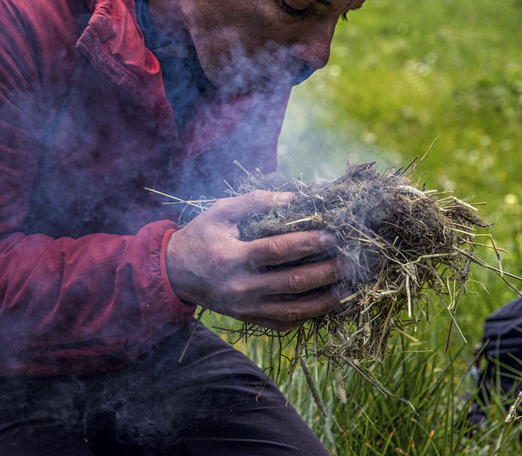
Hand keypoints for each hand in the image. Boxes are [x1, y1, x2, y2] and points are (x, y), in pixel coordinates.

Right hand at [165, 190, 351, 330]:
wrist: (175, 272)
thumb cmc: (200, 237)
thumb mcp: (220, 213)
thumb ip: (253, 201)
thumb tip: (291, 198)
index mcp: (233, 257)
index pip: (278, 251)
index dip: (307, 243)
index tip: (330, 236)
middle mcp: (241, 286)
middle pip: (292, 283)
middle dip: (325, 272)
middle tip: (346, 261)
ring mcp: (245, 307)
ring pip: (292, 310)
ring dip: (323, 300)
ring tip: (343, 287)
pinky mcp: (247, 319)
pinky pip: (282, 324)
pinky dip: (306, 317)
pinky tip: (322, 305)